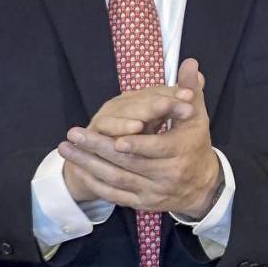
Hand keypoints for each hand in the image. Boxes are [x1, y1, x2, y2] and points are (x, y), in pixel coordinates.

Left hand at [59, 59, 221, 216]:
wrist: (201, 185)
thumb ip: (190, 90)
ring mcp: (154, 191)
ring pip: (118, 179)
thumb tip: (191, 63)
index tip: (115, 138)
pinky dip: (94, 183)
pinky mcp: (143, 203)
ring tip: (66, 148)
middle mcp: (168, 175)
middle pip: (130, 163)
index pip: (158, 149)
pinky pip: (115, 194)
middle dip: (99, 148)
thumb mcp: (196, 116)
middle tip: (74, 134)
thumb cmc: (194, 143)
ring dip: (89, 164)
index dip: (136, 145)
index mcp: (183, 151)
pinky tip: (78, 169)